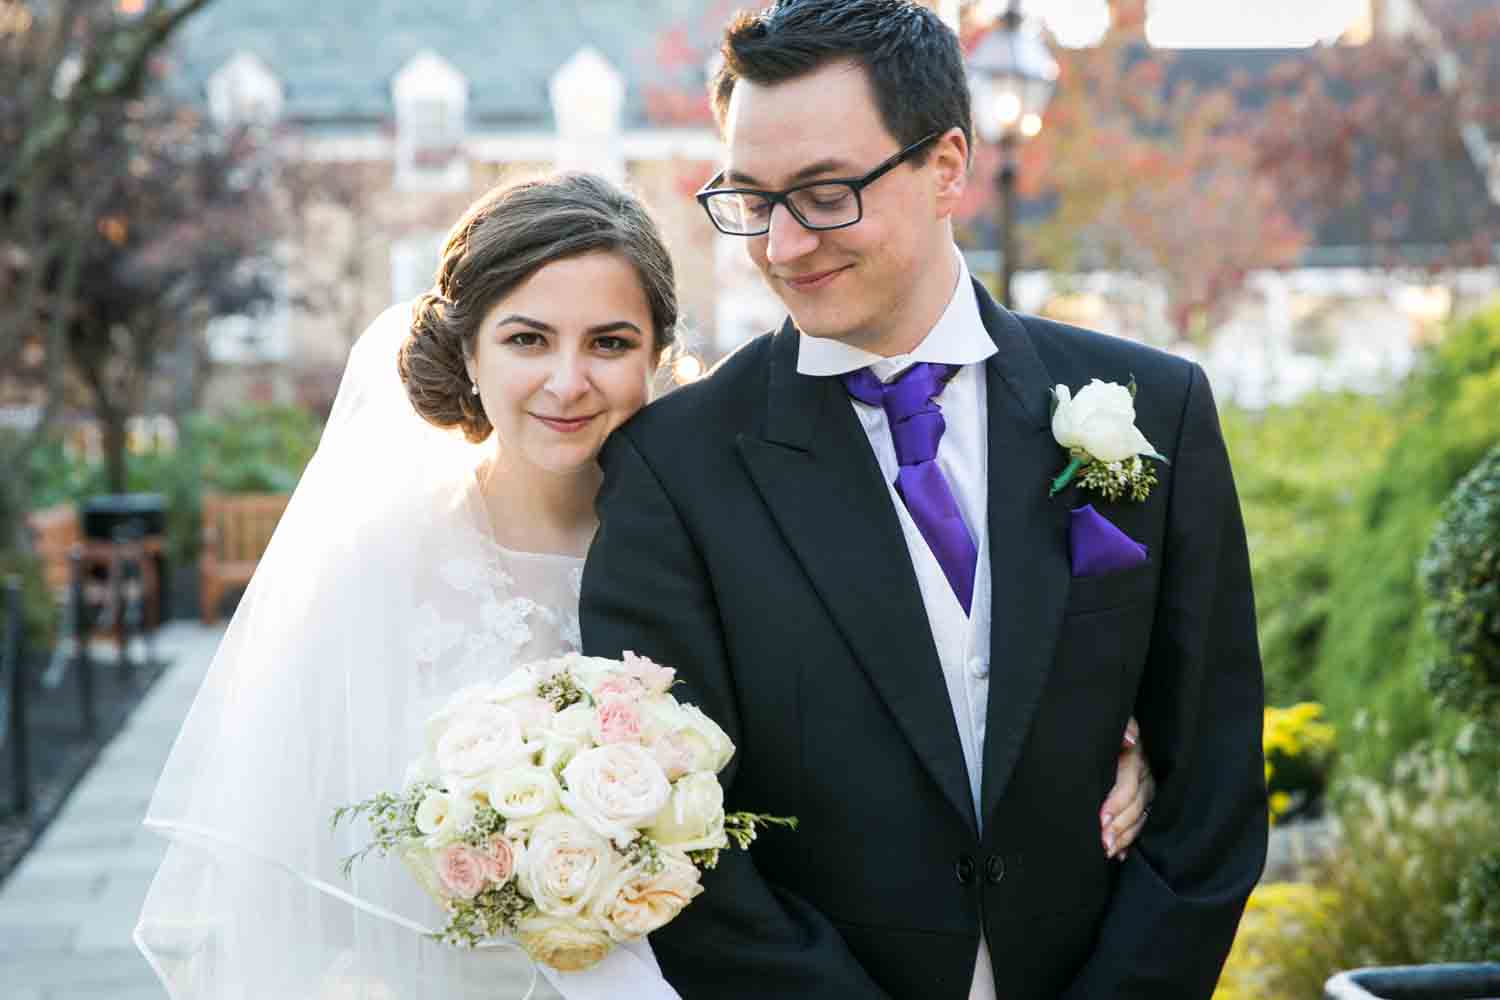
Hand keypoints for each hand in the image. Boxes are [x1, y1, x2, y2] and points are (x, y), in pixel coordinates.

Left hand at [1099, 717, 1154, 860]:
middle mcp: (1145, 774)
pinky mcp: (1144, 801)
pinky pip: (1140, 824)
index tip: (1100, 818)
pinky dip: (1129, 840)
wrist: (1111, 736)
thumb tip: (1130, 738)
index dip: (1116, 802)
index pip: (1129, 783)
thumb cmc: (1104, 731)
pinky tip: (1120, 854)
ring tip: (1107, 850)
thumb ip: (1122, 726)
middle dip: (1119, 826)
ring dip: (1124, 837)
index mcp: (1135, 755)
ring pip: (1140, 817)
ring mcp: (1147, 789)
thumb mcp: (1109, 724)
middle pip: (1136, 805)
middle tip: (1102, 842)